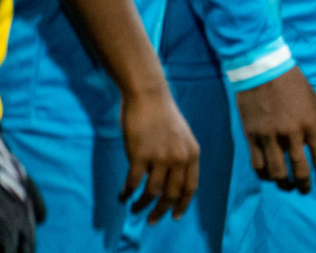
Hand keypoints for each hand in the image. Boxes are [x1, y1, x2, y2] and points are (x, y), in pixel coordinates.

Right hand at [118, 83, 199, 223]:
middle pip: (171, 194)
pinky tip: (123, 197)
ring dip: (142, 205)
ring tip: (135, 209)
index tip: (174, 216)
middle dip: (161, 211)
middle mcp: (179, 158)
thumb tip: (173, 183)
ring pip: (152, 193)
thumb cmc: (163, 115)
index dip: (182, 205)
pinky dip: (127, 193)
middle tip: (151, 220)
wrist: (149, 96)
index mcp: (192, 153)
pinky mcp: (140, 155)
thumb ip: (181, 158)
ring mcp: (160, 157)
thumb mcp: (182, 137)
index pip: (190, 187)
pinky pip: (133, 183)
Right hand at [234, 65, 315, 195]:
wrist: (263, 70)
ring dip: (283, 183)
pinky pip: (257, 164)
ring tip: (287, 185)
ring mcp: (270, 136)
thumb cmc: (294, 84)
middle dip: (304, 185)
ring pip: (276, 172)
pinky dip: (264, 175)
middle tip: (305, 190)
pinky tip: (269, 176)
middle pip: (299, 170)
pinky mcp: (252, 136)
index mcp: (312, 123)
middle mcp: (291, 133)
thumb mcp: (314, 103)